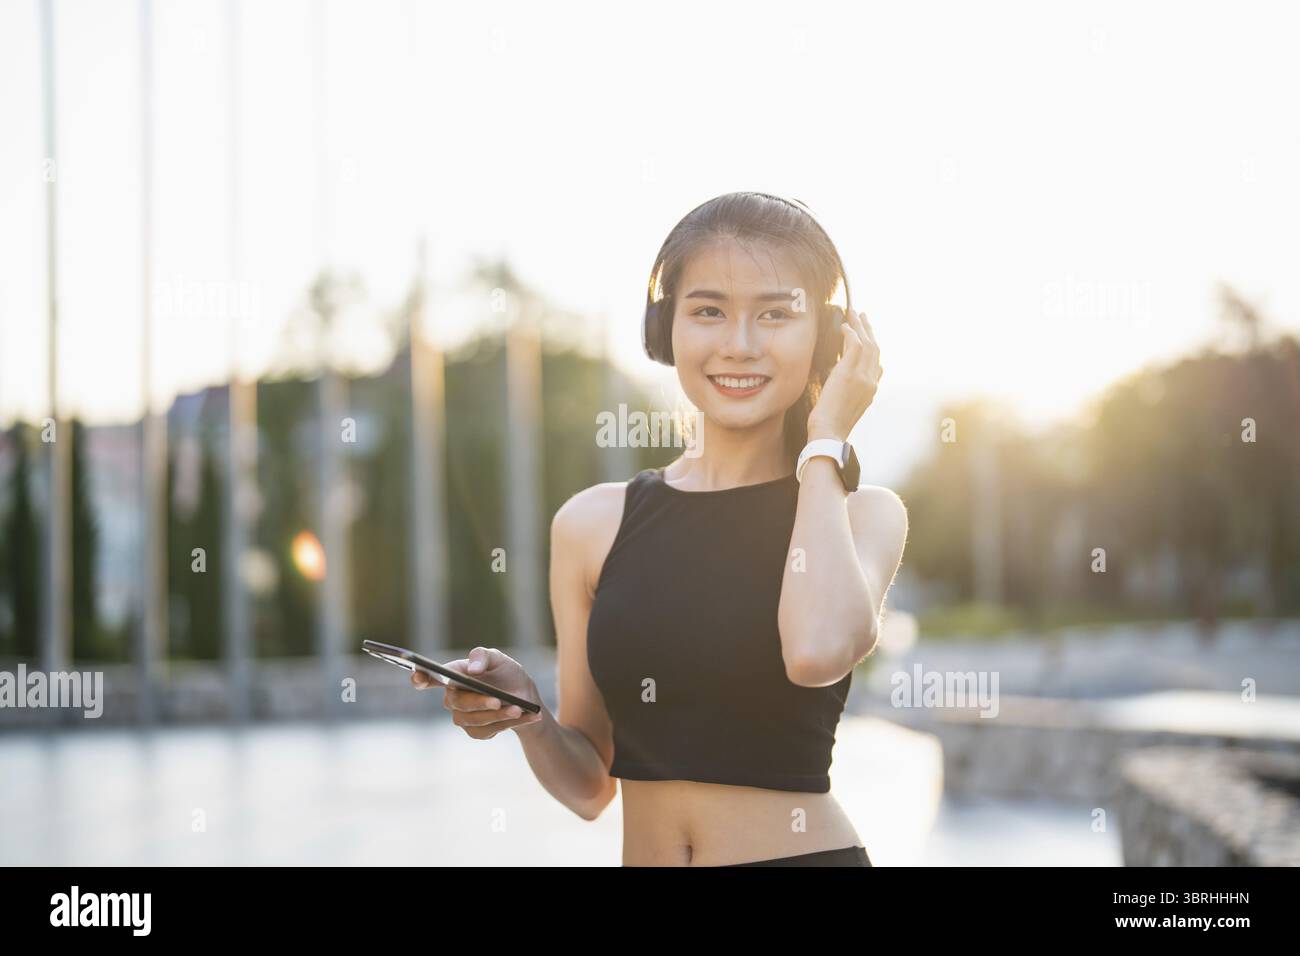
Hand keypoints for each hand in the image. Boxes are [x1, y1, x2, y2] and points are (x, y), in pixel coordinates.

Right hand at [411, 646, 542, 738]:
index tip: (418, 677)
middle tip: (499, 700)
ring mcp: (463, 716)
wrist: (525, 698)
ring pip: (475, 720)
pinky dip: (508, 723)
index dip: (420, 678)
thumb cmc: (506, 674)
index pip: (429, 678)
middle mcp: (453, 697)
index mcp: (453, 675)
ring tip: (518, 709)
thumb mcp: (499, 659)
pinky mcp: (476, 731)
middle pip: (458, 702)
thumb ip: (484, 656)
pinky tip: (525, 715)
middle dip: (480, 702)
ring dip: (499, 715)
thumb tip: (472, 668)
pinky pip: (488, 731)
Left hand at [807, 308, 882, 440]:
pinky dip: (852, 332)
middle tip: (862, 316)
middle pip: (875, 348)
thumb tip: (847, 381)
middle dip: (869, 330)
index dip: (873, 346)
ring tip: (854, 312)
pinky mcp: (850, 372)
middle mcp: (871, 381)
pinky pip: (856, 345)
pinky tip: (845, 326)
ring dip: (861, 326)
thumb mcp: (847, 407)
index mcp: (871, 390)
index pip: (877, 363)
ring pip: (867, 343)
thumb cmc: (830, 425)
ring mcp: (863, 376)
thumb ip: (851, 392)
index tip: (866, 335)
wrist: (828, 432)